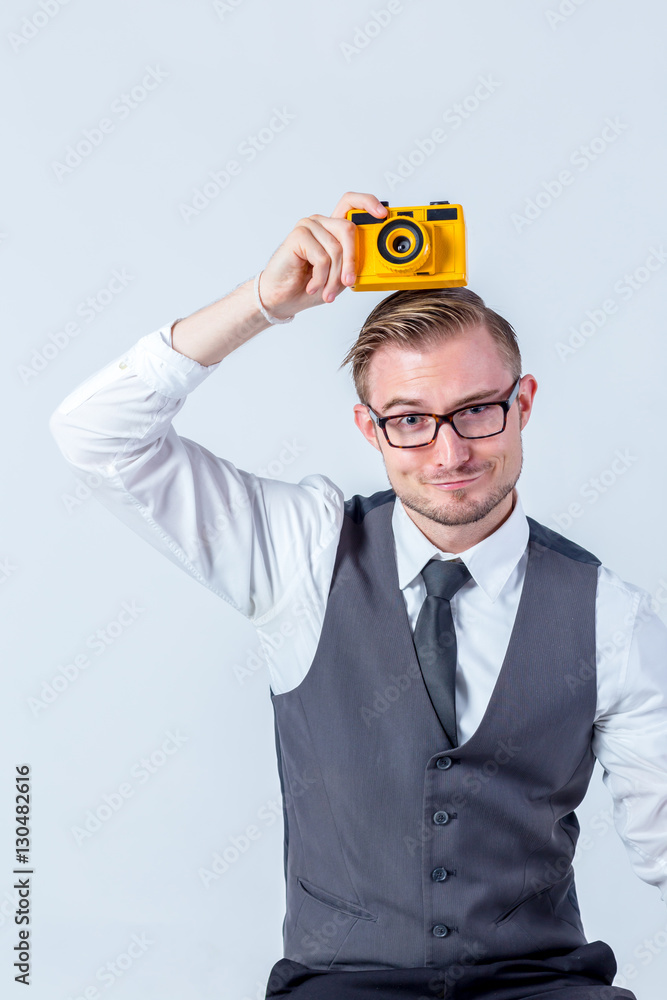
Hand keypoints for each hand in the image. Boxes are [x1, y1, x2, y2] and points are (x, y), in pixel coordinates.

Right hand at [258, 192, 387, 317]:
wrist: (282, 298)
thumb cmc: (310, 285)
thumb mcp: (341, 275)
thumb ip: (355, 262)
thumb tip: (374, 257)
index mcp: (333, 228)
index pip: (352, 203)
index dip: (368, 203)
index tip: (382, 215)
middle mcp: (322, 222)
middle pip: (349, 229)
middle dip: (352, 261)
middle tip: (348, 282)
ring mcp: (309, 226)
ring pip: (336, 249)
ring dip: (334, 278)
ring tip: (327, 292)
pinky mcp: (298, 235)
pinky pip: (322, 257)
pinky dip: (320, 278)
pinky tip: (312, 286)